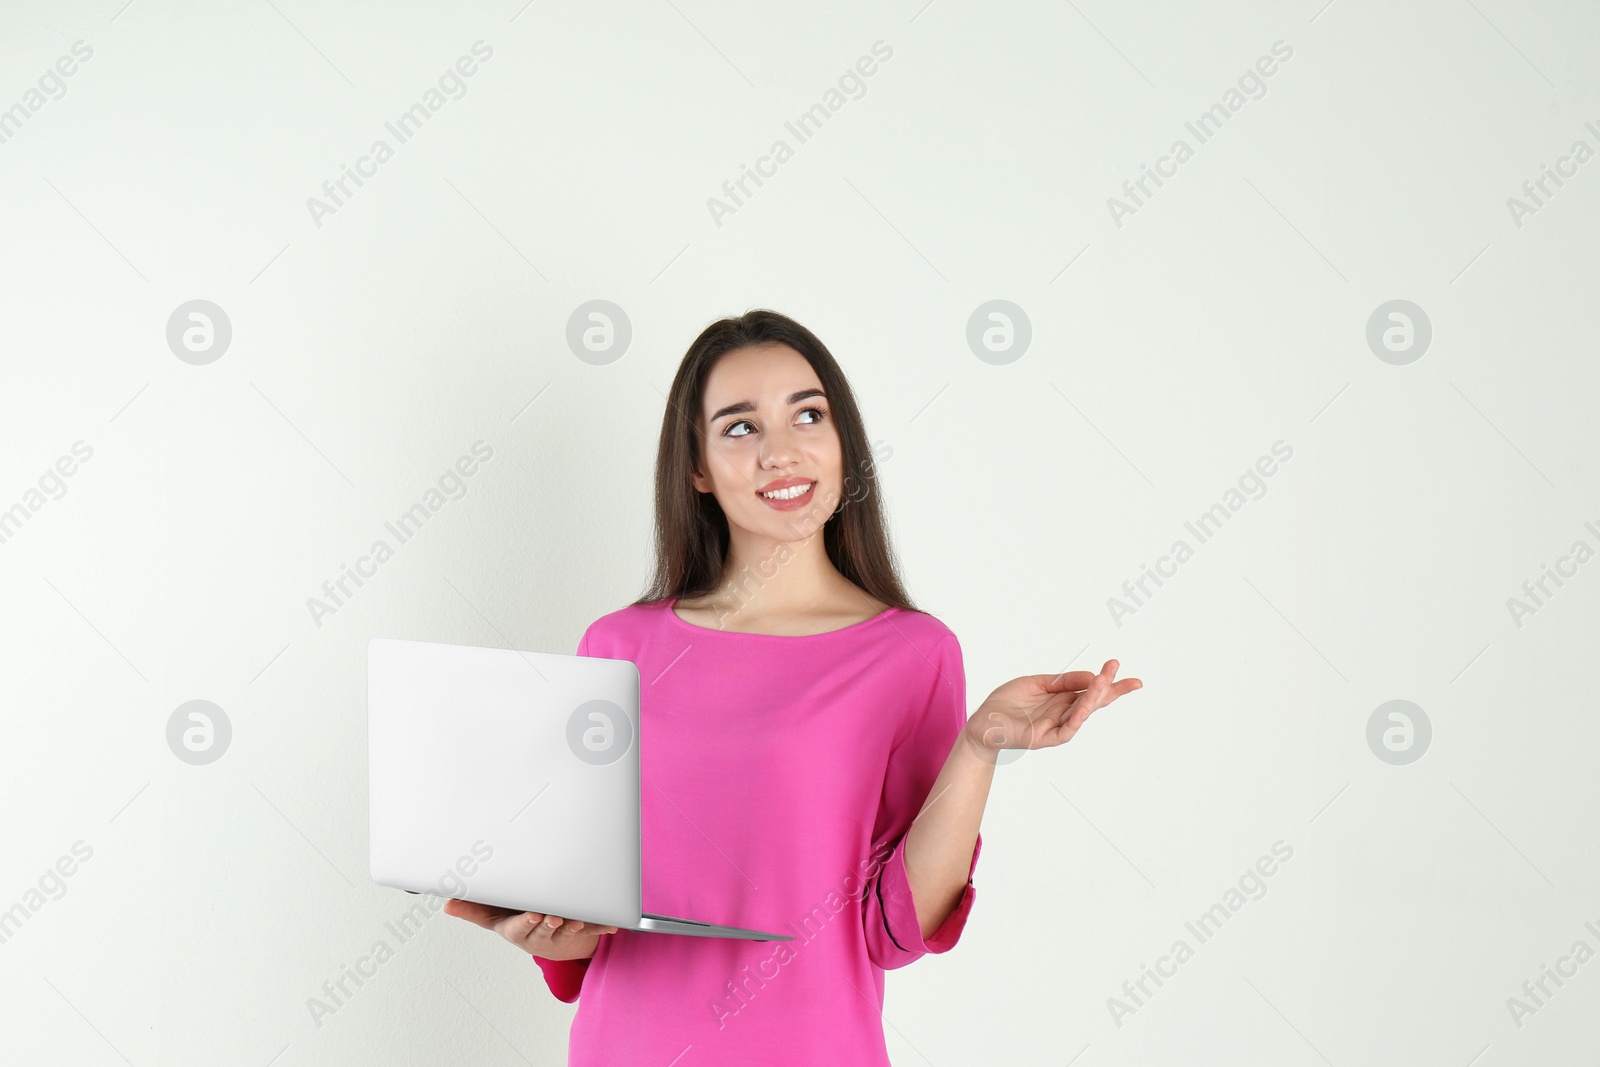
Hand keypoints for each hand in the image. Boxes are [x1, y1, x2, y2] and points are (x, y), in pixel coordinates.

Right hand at [442, 898, 618, 961]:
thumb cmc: (515, 921)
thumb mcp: (491, 916)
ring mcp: (560, 934)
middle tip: (555, 916)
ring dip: (573, 926)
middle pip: (545, 931)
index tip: (534, 914)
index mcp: (518, 930)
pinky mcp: (579, 931)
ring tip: (577, 920)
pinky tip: (612, 924)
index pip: (521, 927)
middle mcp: (539, 934)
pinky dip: (601, 926)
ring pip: (567, 932)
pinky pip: (592, 929)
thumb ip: (471, 909)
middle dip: (550, 924)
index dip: (528, 923)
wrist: (543, 935)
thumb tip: (446, 904)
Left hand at [965, 659, 1141, 763]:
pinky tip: (1083, 708)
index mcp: (1063, 699)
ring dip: (1093, 698)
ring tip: (1103, 681)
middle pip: (1093, 702)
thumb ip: (1063, 680)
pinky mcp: (1044, 738)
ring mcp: (1056, 726)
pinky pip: (1065, 731)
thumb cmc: (1008, 702)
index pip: (1091, 689)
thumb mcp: (1037, 683)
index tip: (1119, 665)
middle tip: (1129, 678)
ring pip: (1081, 714)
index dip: (1108, 680)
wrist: (983, 720)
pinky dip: (1076, 720)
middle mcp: (1064, 713)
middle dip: (1111, 689)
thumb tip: (1091, 675)